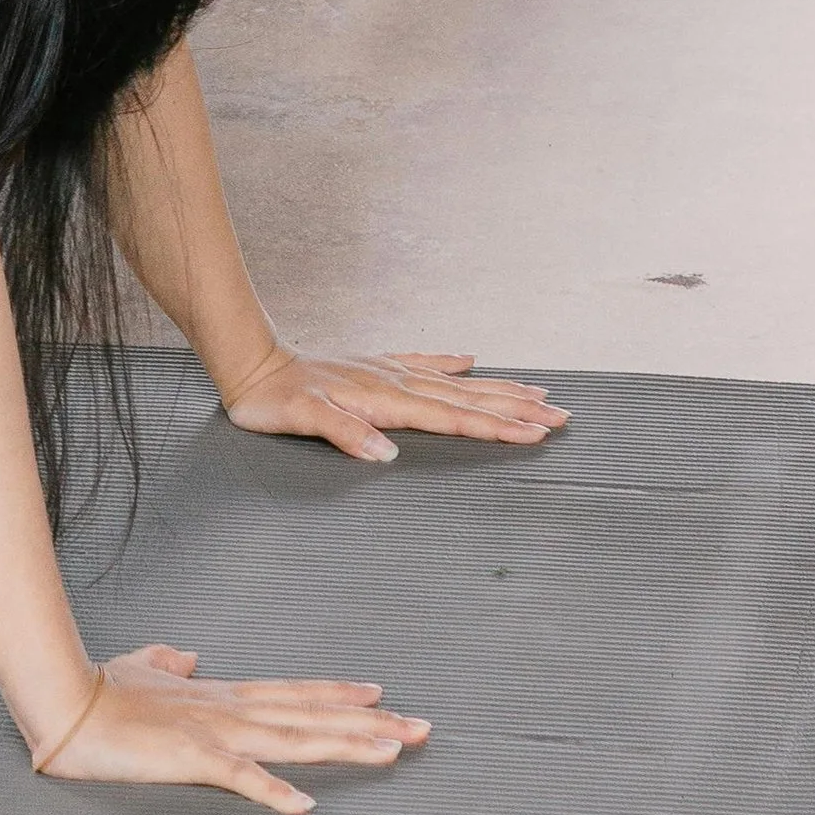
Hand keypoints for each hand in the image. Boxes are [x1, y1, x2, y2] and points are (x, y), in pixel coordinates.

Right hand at [36, 642, 429, 814]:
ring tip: (392, 752)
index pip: (294, 693)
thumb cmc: (101, 692)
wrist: (64, 702)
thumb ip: (170, 662)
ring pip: (294, 739)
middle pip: (313, 715)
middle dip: (370, 723)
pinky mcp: (191, 757)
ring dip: (344, 746)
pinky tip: (305, 805)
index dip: (338, 694)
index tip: (380, 695)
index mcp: (222, 696)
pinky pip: (239, 776)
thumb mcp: (143, 668)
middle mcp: (231, 710)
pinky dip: (273, 789)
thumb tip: (189, 656)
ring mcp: (215, 732)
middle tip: (422, 728)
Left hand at [224, 345, 567, 458]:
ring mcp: (389, 372)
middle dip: (518, 409)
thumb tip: (385, 454)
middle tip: (561, 415)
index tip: (536, 433)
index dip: (498, 427)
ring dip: (499, 389)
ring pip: (458, 383)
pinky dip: (451, 363)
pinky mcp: (376, 365)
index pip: (455, 418)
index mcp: (387, 401)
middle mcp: (396, 383)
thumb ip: (345, 434)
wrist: (253, 366)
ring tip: (537, 393)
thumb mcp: (304, 421)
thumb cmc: (275, 401)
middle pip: (470, 398)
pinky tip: (470, 360)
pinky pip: (425, 363)